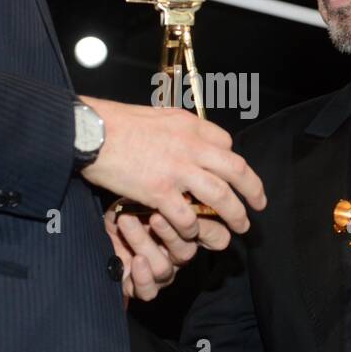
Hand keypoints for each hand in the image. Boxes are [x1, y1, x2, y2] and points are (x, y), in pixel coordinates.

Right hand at [78, 96, 266, 242]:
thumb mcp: (156, 116)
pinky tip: (193, 234)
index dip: (234, 162)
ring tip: (240, 226)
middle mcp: (190, 146)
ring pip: (221, 195)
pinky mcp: (159, 191)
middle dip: (253, 189)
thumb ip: (176, 129)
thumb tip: (185, 136)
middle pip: (236, 169)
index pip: (226, 143)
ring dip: (235, 214)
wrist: (90, 132)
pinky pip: (186, 216)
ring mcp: (177, 170)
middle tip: (260, 204)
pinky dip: (193, 228)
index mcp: (190, 126)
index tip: (235, 176)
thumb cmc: (115, 123)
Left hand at [104, 206, 229, 302]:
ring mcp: (161, 272)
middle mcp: (177, 255)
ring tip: (126, 221)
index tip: (193, 211)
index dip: (210, 229)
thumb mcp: (149, 194)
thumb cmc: (128, 205)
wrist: (98, 223)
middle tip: (154, 215)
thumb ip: (173, 195)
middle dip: (170, 233)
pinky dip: (142, 277)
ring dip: (143, 244)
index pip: (216, 238)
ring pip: (163, 269)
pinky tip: (135, 260)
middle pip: (186, 253)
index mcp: (188, 233)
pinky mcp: (139, 286)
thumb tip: (187, 188)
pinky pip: (149, 291)